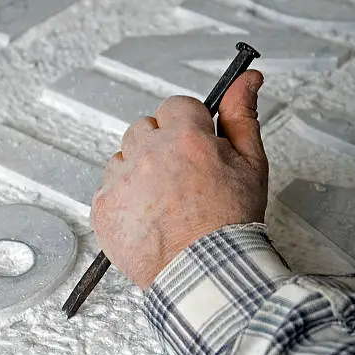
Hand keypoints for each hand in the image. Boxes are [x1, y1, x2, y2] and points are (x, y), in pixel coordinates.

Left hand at [91, 70, 267, 288]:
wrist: (205, 274)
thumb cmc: (230, 225)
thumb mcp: (251, 165)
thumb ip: (243, 116)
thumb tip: (247, 79)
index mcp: (184, 137)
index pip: (176, 106)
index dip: (189, 126)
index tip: (195, 146)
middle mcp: (147, 154)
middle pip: (145, 128)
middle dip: (161, 145)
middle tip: (181, 178)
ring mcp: (121, 181)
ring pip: (124, 157)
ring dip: (139, 171)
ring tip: (164, 202)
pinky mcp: (103, 207)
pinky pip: (108, 188)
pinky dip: (124, 198)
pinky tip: (147, 217)